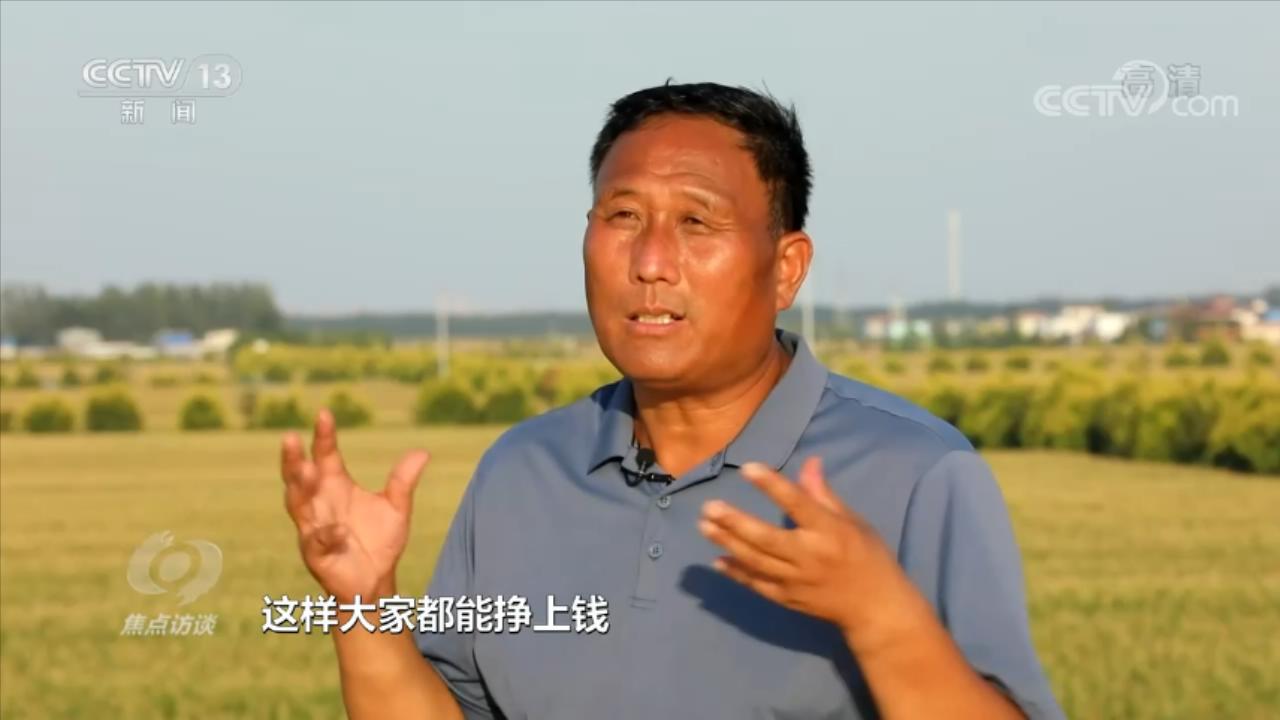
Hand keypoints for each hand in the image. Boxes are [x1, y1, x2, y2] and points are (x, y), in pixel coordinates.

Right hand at [280, 408, 429, 604]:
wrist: (377, 581)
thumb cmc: (381, 541)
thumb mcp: (396, 508)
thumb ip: (403, 482)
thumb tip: (423, 452)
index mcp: (336, 485)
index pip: (326, 455)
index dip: (324, 436)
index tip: (324, 413)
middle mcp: (320, 502)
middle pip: (299, 477)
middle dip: (293, 459)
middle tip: (290, 438)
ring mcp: (314, 527)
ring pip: (297, 504)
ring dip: (298, 488)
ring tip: (302, 470)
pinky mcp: (315, 553)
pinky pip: (316, 540)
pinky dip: (325, 534)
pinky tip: (338, 531)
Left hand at [698, 457, 916, 647]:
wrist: (875, 609)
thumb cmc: (867, 557)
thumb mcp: (853, 522)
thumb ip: (824, 495)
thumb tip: (809, 462)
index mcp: (829, 532)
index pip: (797, 504)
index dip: (772, 486)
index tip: (747, 468)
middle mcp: (810, 557)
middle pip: (767, 538)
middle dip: (735, 522)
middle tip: (709, 507)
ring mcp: (796, 581)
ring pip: (756, 561)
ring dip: (728, 543)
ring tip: (704, 525)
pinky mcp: (787, 599)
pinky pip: (757, 584)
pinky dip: (736, 573)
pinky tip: (717, 560)